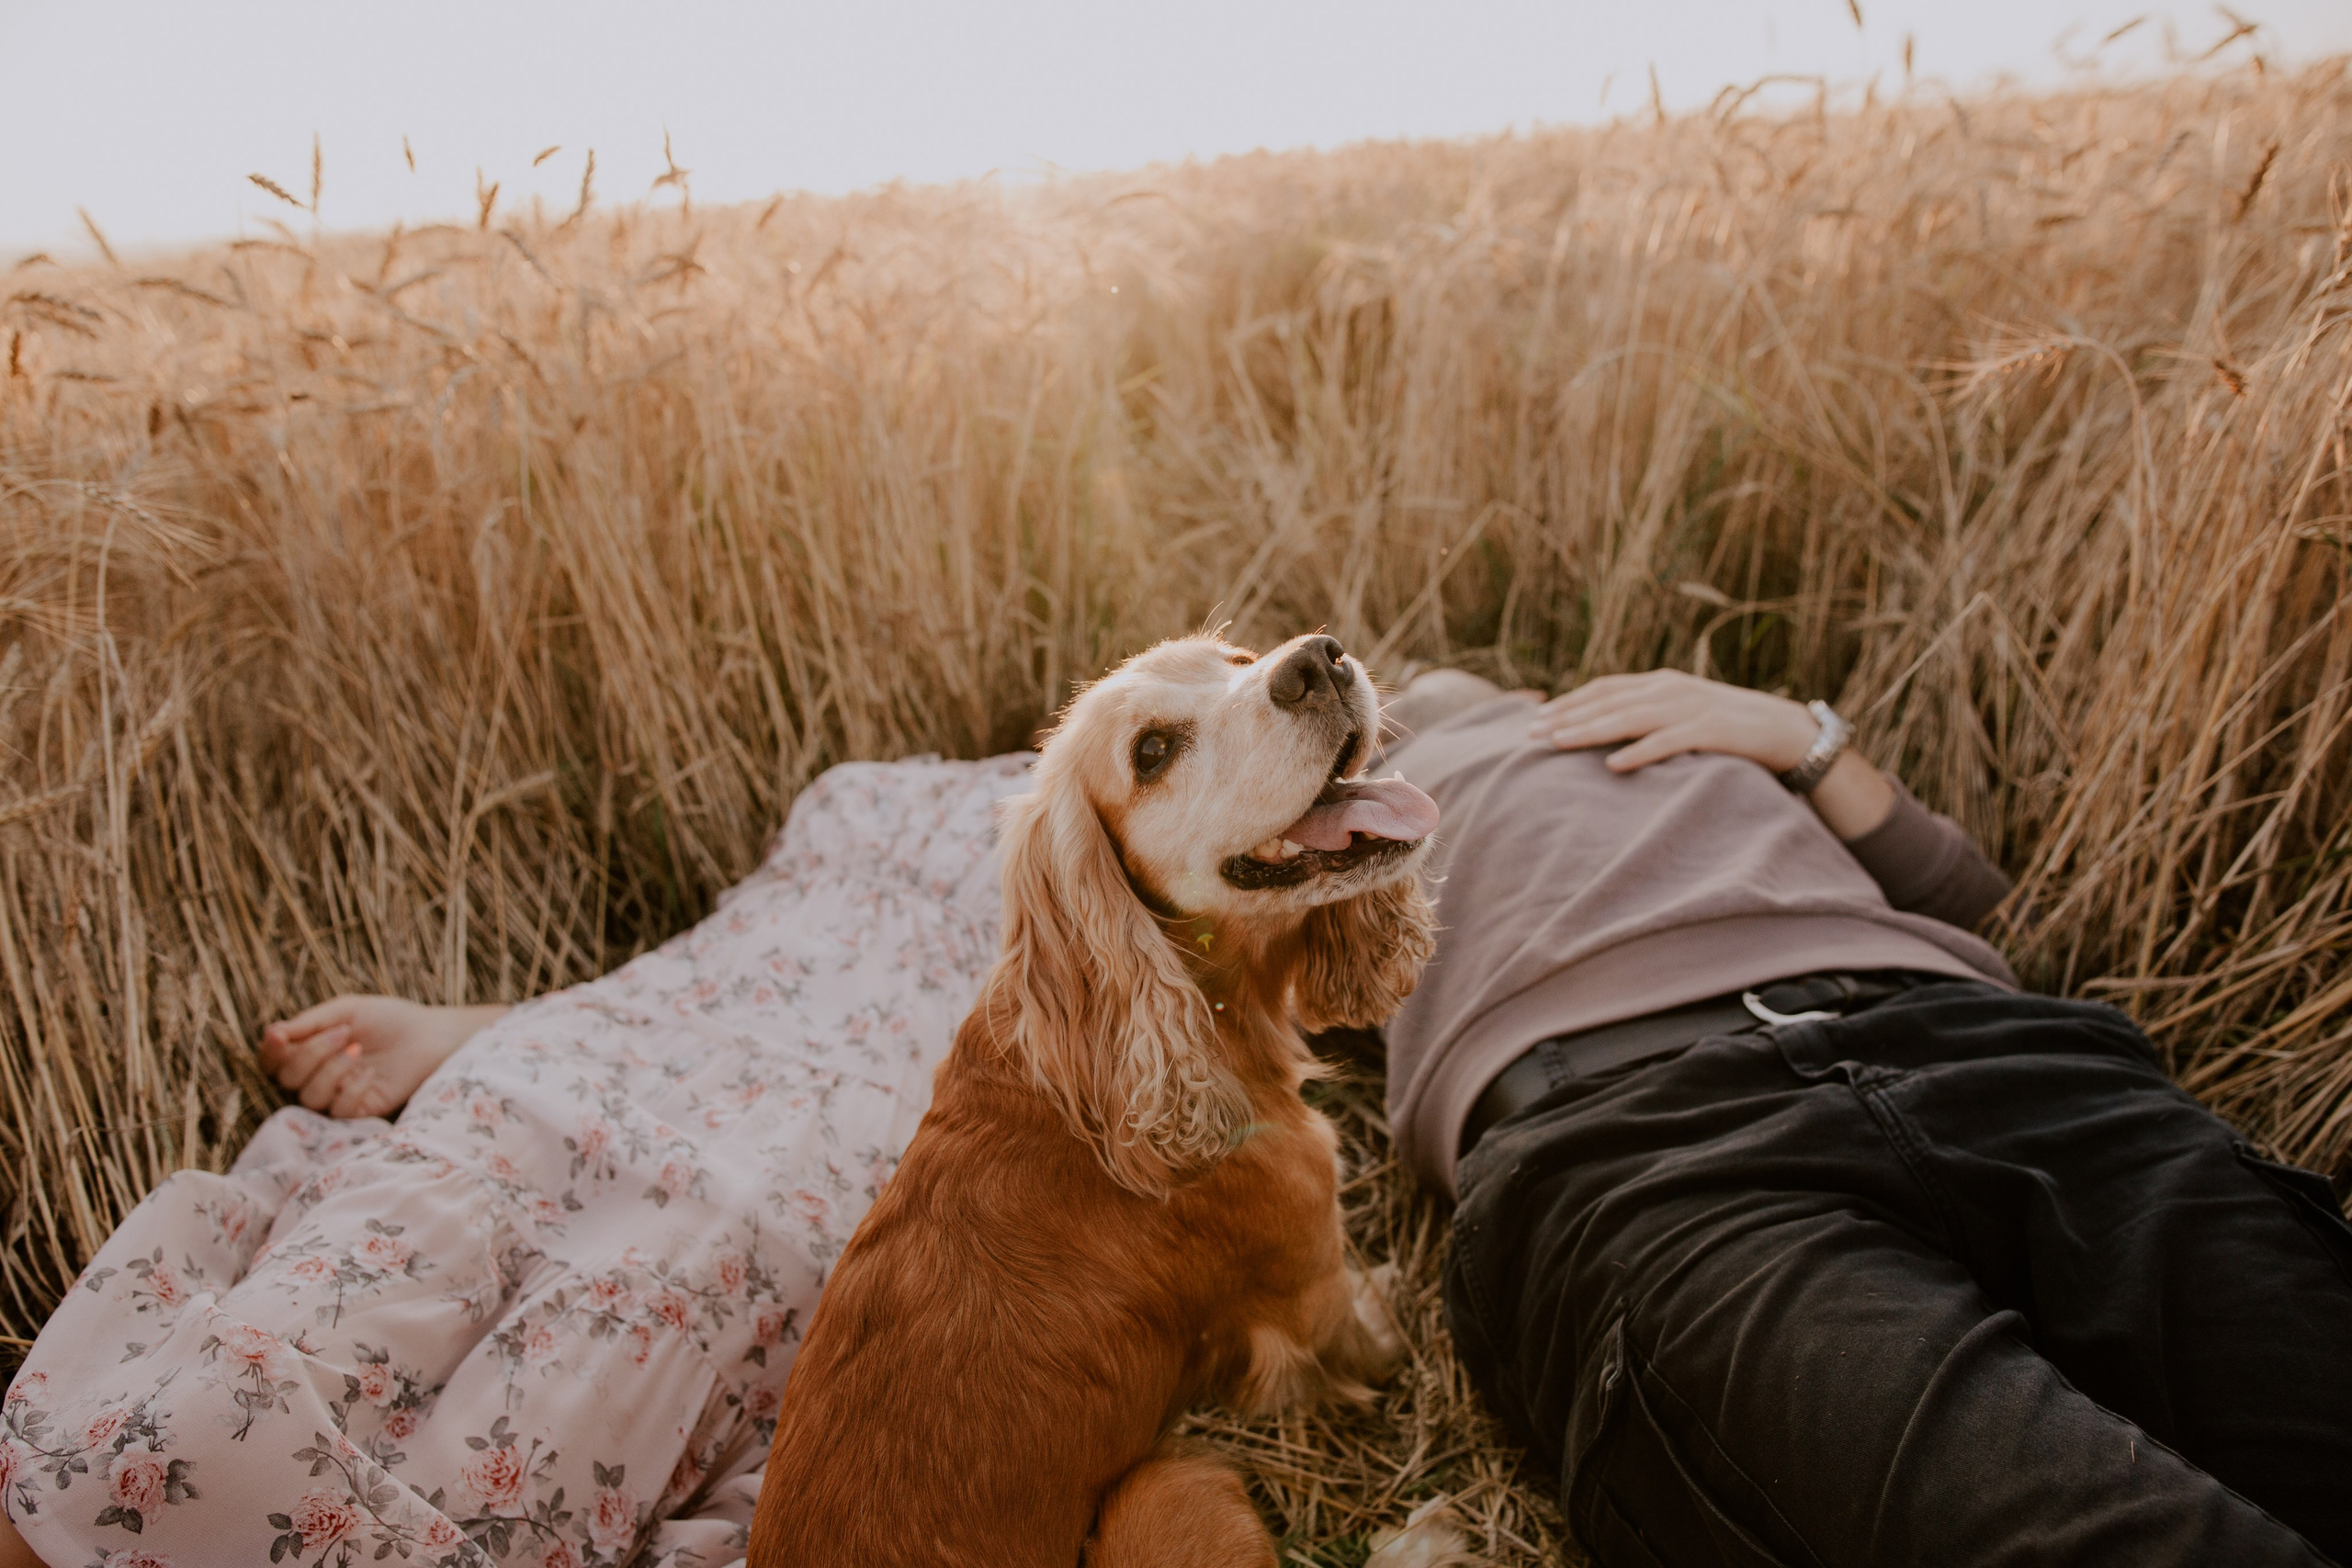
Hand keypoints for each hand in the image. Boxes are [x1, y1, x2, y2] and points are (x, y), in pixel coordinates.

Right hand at [257, 996, 511, 1118]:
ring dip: (331, 1071)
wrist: (430, 1035)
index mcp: (310, 1051)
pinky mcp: (360, 1112)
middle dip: (310, 1053)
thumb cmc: (388, 1019)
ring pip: (309, 1096)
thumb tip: (271, 1034)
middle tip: (344, 1033)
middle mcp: (318, 1076)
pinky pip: (338, 1110)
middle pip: (286, 1078)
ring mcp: (337, 1095)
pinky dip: (350, 1089)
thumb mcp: (346, 1010)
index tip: (280, 1036)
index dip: (270, 1051)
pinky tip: (369, 1074)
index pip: (273, 1060)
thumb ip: (309, 1023)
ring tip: (358, 1050)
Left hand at [1530, 669, 1894, 838]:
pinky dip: (1639, 752)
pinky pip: (1667, 742)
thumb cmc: (1729, 727)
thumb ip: (1649, 716)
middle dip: (1567, 716)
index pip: (1605, 689)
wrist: (1786, 730)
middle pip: (1607, 701)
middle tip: (1531, 733)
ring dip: (1590, 730)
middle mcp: (1670, 689)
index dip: (1570, 702)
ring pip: (1629, 717)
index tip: (1537, 719)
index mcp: (1661, 683)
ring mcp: (1689, 708)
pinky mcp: (1710, 730)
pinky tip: (1613, 765)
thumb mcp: (1683, 714)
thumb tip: (1607, 735)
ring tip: (1558, 743)